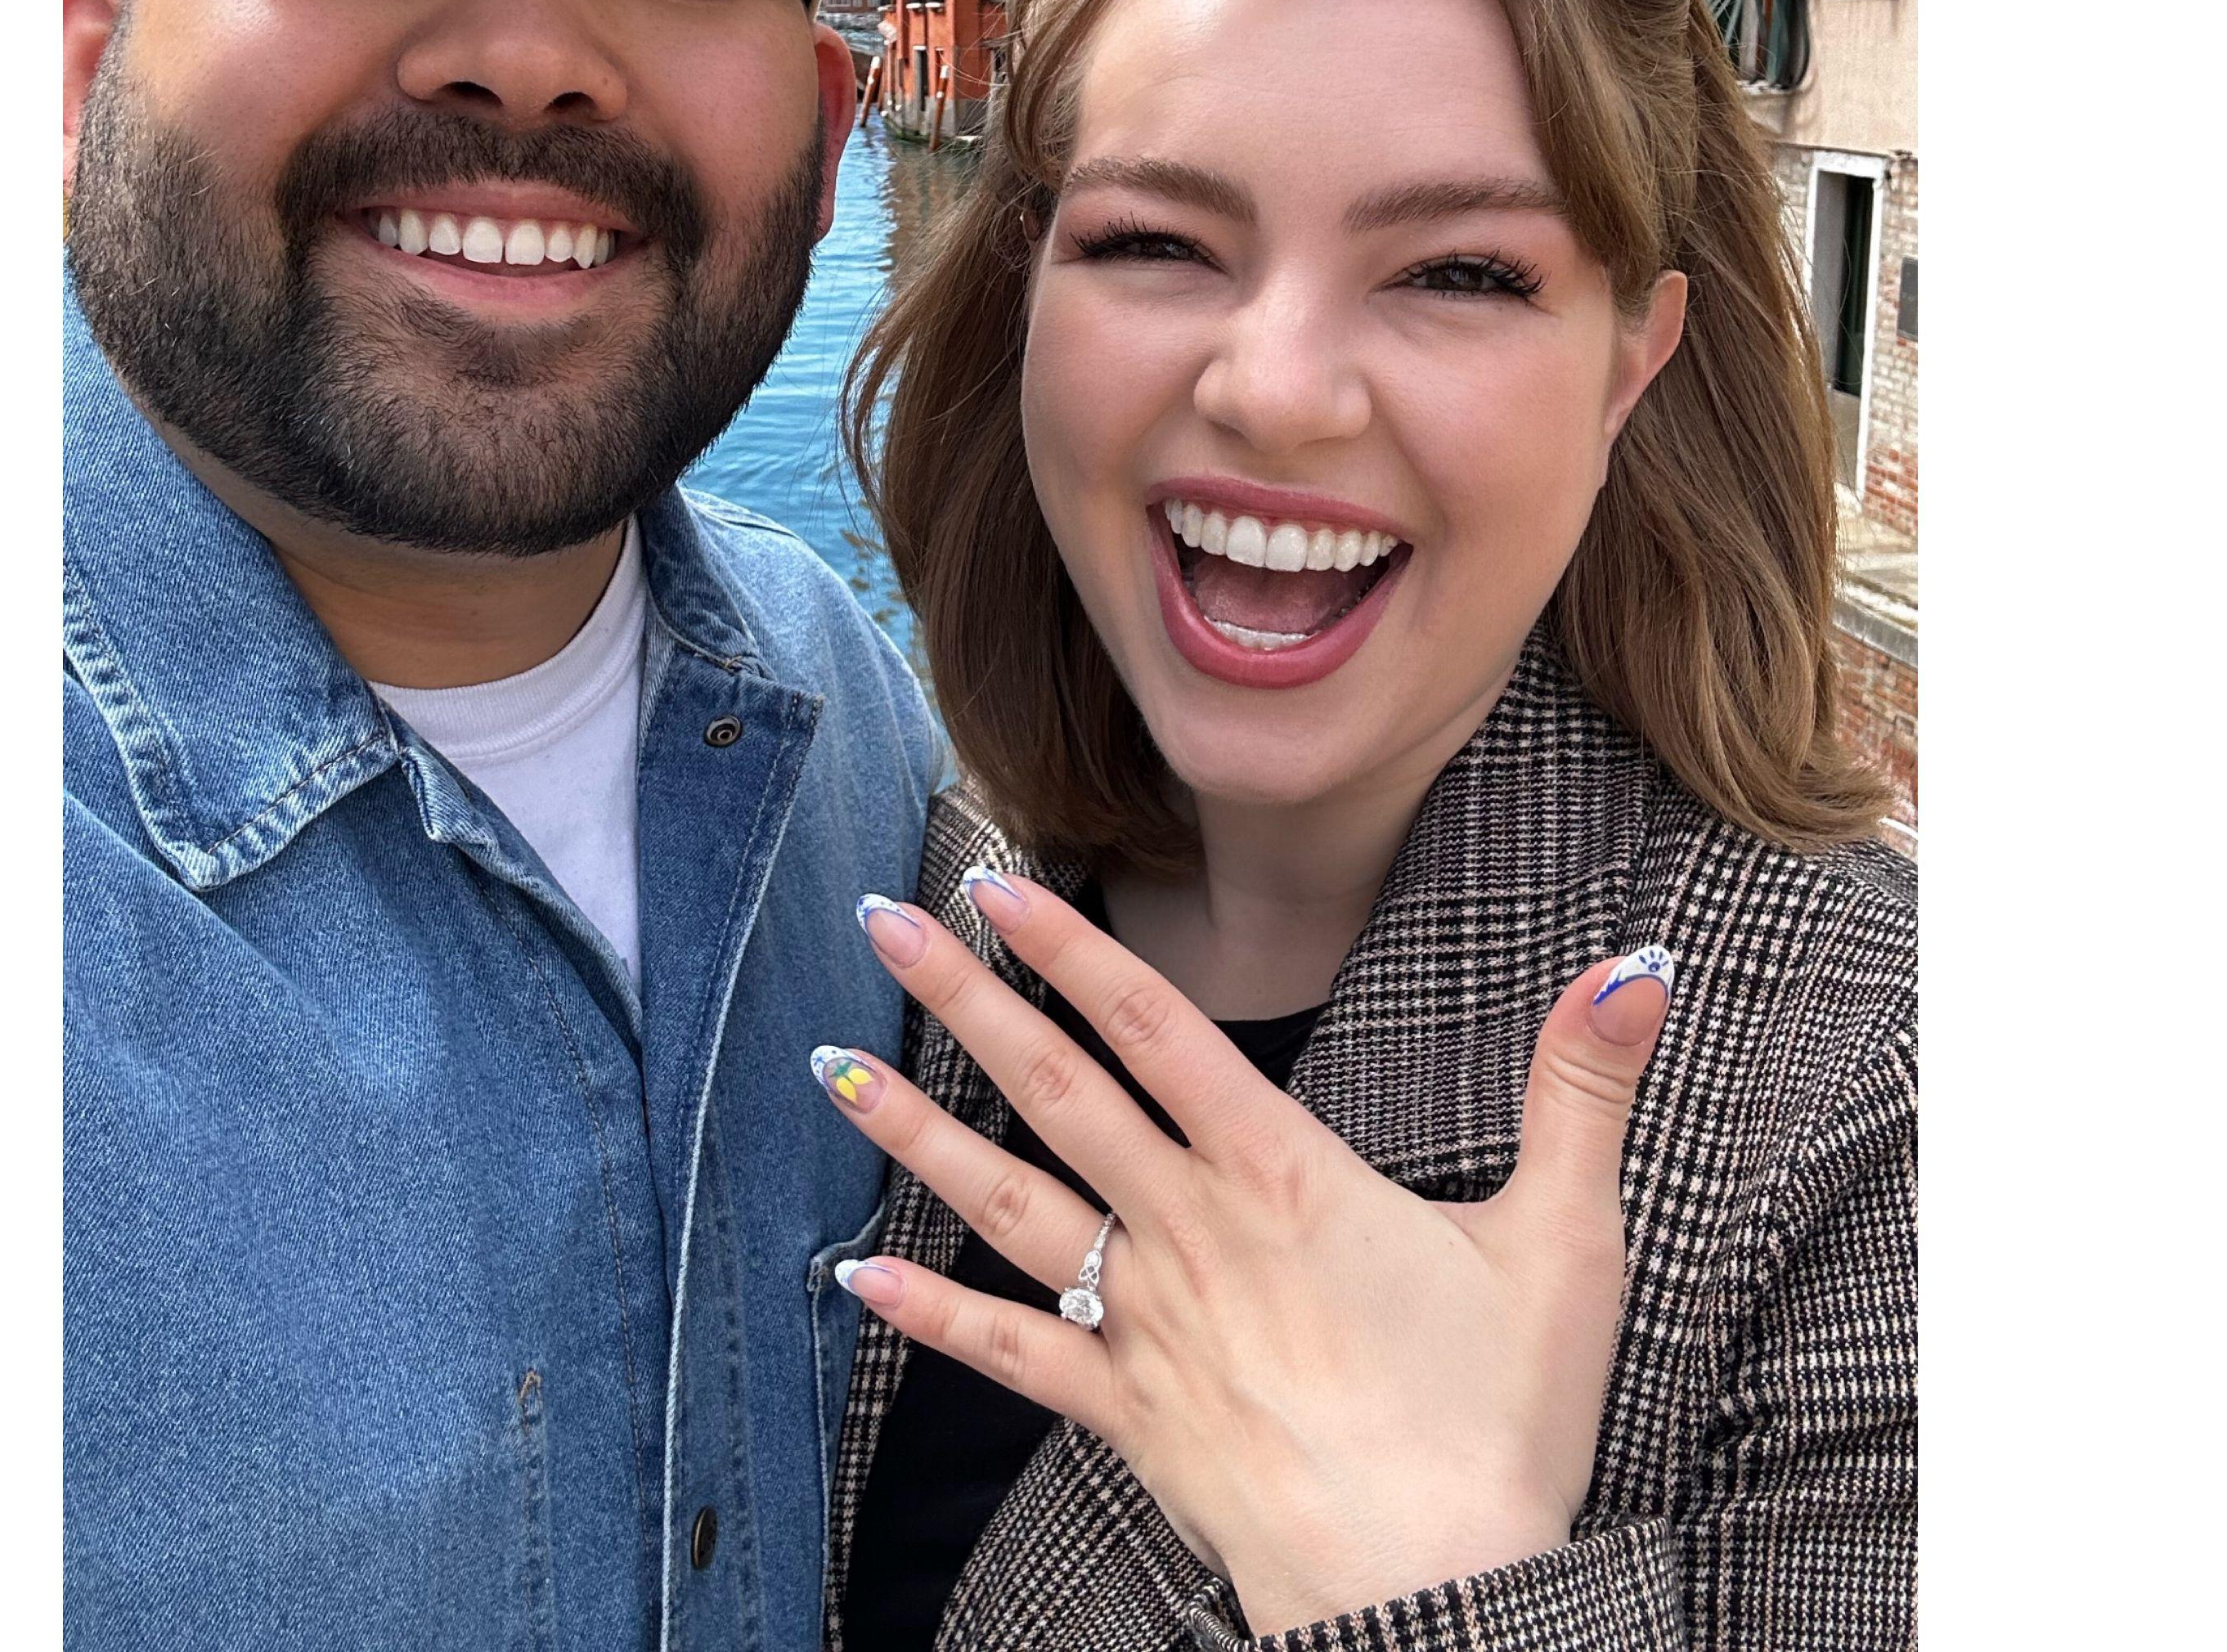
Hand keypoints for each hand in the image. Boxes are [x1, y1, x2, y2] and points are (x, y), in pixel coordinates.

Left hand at [809, 870, 1674, 1637]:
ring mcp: (1147, 1327)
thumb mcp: (1565, 1244)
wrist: (1440, 1604)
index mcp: (1280, 1176)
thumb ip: (1582, 1091)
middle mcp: (1191, 1232)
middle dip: (963, 997)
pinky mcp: (1130, 1417)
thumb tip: (1635, 963)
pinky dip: (933, 1318)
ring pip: (1010, 1204)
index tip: (993, 883)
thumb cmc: (1502, 1424)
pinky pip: (1014, 1357)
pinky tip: (855, 1277)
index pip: (1155, 1028)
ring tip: (827, 1061)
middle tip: (879, 917)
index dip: (1071, 947)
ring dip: (913, 1129)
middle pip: (1056, 1090)